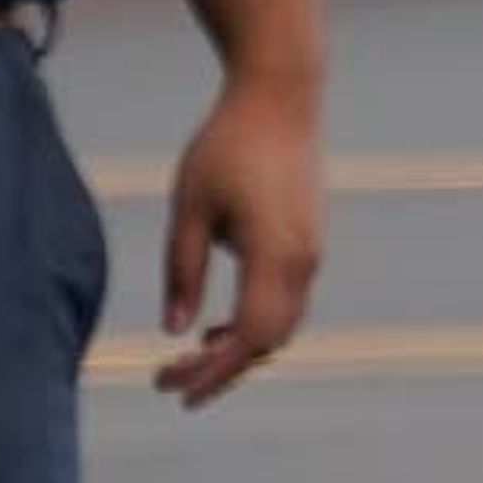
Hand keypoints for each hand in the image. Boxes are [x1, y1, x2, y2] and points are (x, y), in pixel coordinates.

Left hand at [155, 78, 323, 409]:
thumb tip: (174, 331)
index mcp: (274, 254)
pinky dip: (256, 325)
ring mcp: (313, 252)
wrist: (281, 95)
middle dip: (221, 371)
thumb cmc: (227, 144)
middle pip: (268, 342)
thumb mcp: (189, 206)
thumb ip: (182, 270)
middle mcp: (303, 260)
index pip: (248, 338)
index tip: (170, 387)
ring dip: (240, 350)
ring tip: (193, 357)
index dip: (211, 372)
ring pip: (282, 326)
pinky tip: (220, 325)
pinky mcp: (311, 241)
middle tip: (171, 383)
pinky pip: (288, 303)